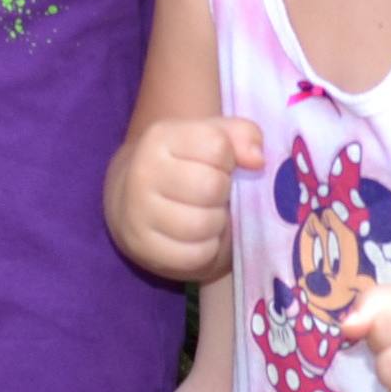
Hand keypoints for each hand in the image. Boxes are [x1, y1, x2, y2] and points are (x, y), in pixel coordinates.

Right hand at [111, 115, 261, 276]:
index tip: (217, 165)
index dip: (228, 159)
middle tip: (212, 194)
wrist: (134, 202)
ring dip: (215, 223)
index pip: (216, 146)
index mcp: (160, 137)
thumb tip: (257, 160)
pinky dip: (205, 249)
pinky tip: (197, 237)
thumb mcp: (212, 138)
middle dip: (222, 193)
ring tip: (205, 214)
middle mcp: (143, 173)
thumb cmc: (184, 166)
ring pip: (202, 224)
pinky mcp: (144, 249)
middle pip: (211, 186)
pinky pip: (194, 255)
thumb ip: (243, 136)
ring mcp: (139, 213)